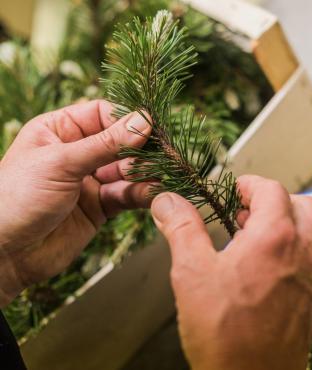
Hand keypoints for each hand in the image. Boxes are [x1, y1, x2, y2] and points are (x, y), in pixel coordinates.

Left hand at [0, 100, 151, 305]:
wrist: (4, 253)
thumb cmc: (16, 198)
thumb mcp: (61, 162)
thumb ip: (105, 144)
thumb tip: (144, 121)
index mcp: (60, 131)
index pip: (104, 114)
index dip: (128, 120)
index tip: (152, 127)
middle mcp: (78, 153)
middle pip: (121, 143)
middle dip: (142, 149)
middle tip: (164, 154)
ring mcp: (90, 181)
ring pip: (128, 170)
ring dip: (145, 172)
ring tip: (161, 175)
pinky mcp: (101, 207)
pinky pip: (128, 195)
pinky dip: (142, 194)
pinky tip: (154, 193)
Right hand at [151, 175, 311, 369]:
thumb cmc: (226, 334)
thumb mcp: (192, 273)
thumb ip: (182, 229)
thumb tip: (168, 202)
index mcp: (276, 237)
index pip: (271, 190)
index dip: (249, 185)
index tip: (233, 191)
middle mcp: (303, 252)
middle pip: (302, 204)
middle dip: (274, 200)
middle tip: (246, 211)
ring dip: (287, 223)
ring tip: (253, 239)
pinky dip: (295, 249)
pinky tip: (266, 268)